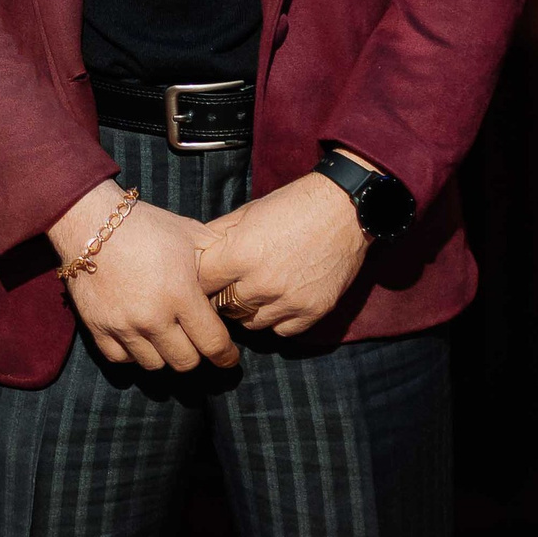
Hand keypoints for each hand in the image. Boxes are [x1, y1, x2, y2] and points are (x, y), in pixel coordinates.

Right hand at [50, 181, 238, 373]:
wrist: (90, 222)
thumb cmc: (146, 226)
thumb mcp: (191, 234)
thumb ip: (218, 258)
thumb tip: (240, 275)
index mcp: (180, 294)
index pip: (212, 343)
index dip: (226, 355)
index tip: (229, 358)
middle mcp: (152, 317)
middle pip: (185, 362)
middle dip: (197, 355)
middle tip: (196, 343)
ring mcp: (123, 325)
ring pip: (154, 365)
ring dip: (165, 355)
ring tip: (168, 339)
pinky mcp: (97, 327)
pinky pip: (121, 359)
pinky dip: (133, 354)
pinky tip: (140, 338)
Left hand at [194, 172, 366, 335]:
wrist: (345, 208)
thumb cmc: (293, 205)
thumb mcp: (247, 213)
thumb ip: (217, 236)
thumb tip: (192, 254)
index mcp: (240, 255)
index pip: (200, 284)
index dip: (200, 281)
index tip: (206, 278)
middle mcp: (262, 282)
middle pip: (223, 307)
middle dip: (223, 296)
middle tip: (232, 285)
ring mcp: (288, 300)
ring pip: (250, 323)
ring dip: (250, 310)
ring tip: (258, 290)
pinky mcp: (312, 311)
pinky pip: (281, 331)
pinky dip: (278, 319)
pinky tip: (281, 299)